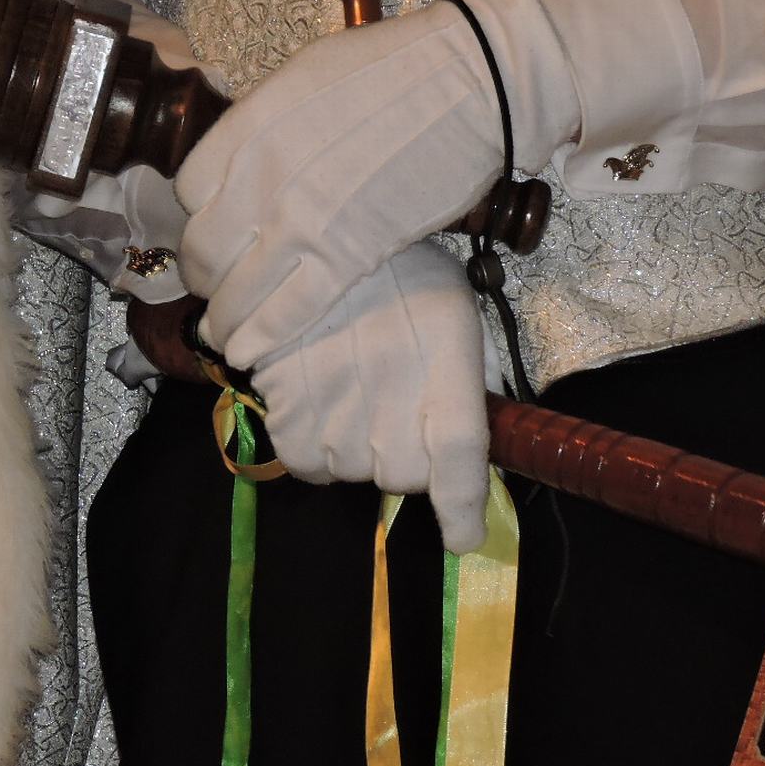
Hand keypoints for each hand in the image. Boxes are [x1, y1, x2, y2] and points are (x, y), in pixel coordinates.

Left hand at [175, 0, 579, 368]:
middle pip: (203, 249)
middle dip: (204, 277)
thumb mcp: (307, 77)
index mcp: (249, 126)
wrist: (472, 83)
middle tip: (217, 289)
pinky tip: (248, 352)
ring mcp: (302, 221)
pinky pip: (287, 312)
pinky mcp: (346, 257)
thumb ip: (266, 123)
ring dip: (224, 320)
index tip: (216, 231)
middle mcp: (262, 176)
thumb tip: (249, 155)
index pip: (189, 192)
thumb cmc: (399, 69)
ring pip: (235, 291)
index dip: (198, 218)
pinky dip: (260, 337)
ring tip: (225, 336)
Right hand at [250, 241, 489, 551]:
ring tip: (355, 402)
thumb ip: (469, 375)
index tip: (464, 538)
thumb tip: (479, 437)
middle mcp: (392, 389)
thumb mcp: (452, 311)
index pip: (459, 457)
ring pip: (350, 470)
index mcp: (446, 363)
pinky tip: (319, 412)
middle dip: (406, 459)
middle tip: (396, 412)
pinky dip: (312, 450)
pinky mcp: (285, 396)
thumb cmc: (399, 269)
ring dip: (356, 453)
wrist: (317, 228)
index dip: (463, 508)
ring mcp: (336, 398)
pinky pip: (302, 459)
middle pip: (402, 474)